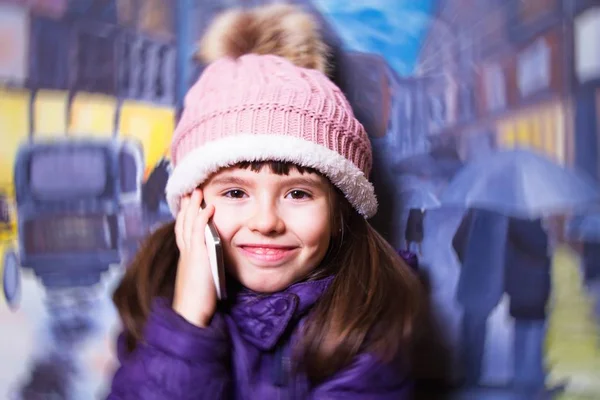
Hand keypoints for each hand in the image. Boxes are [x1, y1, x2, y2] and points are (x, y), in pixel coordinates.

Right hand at [172, 189, 216, 326]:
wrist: (190, 312)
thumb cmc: (197, 300)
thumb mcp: (201, 278)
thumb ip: (206, 266)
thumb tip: (214, 262)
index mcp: (185, 257)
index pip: (182, 232)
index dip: (184, 217)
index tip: (187, 205)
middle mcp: (185, 252)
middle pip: (183, 223)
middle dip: (186, 206)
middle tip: (189, 191)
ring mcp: (190, 253)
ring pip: (189, 223)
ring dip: (194, 206)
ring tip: (198, 192)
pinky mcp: (197, 256)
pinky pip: (199, 232)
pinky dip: (203, 218)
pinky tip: (208, 207)